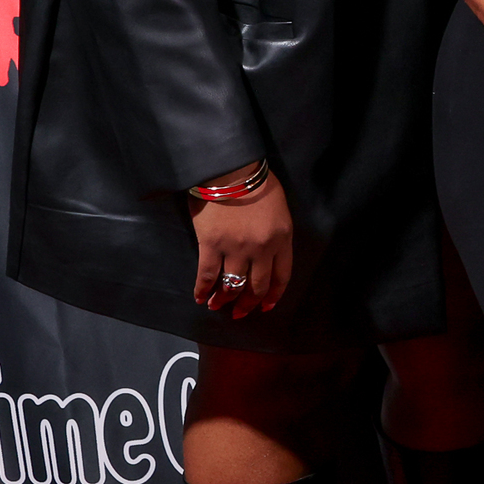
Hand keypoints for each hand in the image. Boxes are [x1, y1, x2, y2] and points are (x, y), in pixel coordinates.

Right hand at [192, 171, 293, 318]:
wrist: (231, 170)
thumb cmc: (256, 183)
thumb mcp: (279, 210)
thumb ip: (276, 234)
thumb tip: (266, 253)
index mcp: (282, 238)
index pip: (282, 276)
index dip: (273, 295)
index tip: (266, 306)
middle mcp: (262, 249)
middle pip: (257, 285)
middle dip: (249, 303)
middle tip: (241, 313)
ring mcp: (236, 248)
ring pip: (232, 285)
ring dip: (225, 300)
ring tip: (218, 306)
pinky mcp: (211, 245)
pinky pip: (207, 275)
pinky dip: (202, 289)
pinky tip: (200, 297)